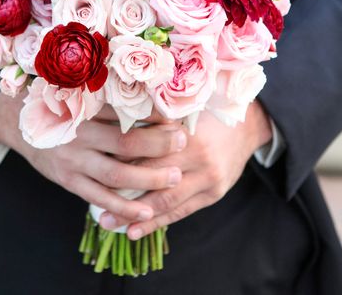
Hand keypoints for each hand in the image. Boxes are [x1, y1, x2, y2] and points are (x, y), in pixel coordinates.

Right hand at [0, 90, 186, 223]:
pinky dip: (124, 207)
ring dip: (148, 179)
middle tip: (182, 142)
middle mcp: (79, 133)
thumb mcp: (78, 89)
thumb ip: (109, 92)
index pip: (125, 110)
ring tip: (175, 177)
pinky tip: (147, 211)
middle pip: (125, 143)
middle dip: (157, 145)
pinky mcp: (68, 181)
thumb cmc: (58, 102)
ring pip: (116, 174)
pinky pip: (100, 198)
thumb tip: (152, 90)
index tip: (176, 114)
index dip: (152, 113)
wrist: (17, 122)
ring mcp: (73, 160)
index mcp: (83, 106)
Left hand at [98, 100, 272, 238]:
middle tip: (95, 202)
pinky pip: (180, 212)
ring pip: (166, 201)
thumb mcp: (183, 110)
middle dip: (123, 192)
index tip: (96, 168)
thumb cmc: (206, 115)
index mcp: (186, 131)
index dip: (121, 160)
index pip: (148, 149)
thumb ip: (155, 119)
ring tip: (109, 224)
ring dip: (136, 216)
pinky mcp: (212, 194)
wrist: (247, 127)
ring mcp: (207, 178)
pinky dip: (156, 223)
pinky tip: (135, 231)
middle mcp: (198, 157)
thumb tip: (114, 124)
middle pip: (154, 177)